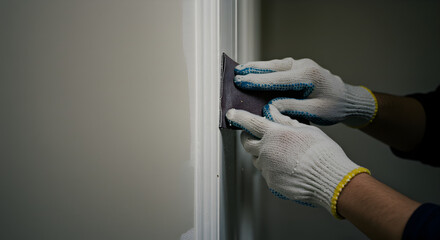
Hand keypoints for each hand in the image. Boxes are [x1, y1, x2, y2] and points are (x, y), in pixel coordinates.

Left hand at [226, 105, 369, 217]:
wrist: (329, 179)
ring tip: (279, 152)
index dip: (239, 117)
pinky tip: (286, 167)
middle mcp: (267, 151)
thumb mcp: (306, 130)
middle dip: (247, 137)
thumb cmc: (322, 153)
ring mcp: (268, 168)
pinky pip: (266, 172)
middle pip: (247, 143)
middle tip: (253, 134)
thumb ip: (287, 122)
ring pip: (256, 158)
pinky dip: (272, 168)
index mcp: (275, 134)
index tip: (231, 114)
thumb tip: (275, 114)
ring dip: (261, 153)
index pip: (250, 122)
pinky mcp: (271, 182)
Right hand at [234, 58, 376, 126]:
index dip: (257, 81)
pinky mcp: (300, 68)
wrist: (348, 100)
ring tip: (242, 70)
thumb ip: (292, 107)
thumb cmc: (334, 107)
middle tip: (236, 73)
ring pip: (275, 64)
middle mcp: (304, 66)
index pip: (276, 79)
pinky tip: (257, 71)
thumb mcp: (315, 112)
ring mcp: (302, 65)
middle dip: (253, 70)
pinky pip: (280, 67)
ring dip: (258, 67)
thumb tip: (271, 106)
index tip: (241, 82)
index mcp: (307, 77)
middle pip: (273, 67)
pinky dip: (267, 68)